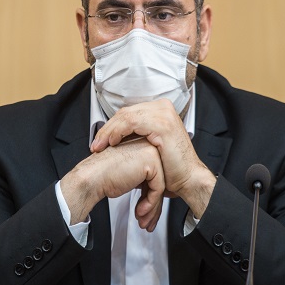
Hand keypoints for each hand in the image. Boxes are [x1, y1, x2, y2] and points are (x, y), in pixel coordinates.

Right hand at [60, 136, 166, 230]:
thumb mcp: (128, 176)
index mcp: (142, 147)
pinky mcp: (151, 161)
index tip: (145, 210)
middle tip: (146, 219)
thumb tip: (155, 196)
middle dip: (153, 205)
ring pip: (160, 186)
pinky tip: (140, 211)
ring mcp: (151, 151)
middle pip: (159, 180)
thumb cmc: (102, 176)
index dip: (150, 196)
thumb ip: (143, 179)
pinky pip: (158, 188)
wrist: (91, 178)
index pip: (155, 174)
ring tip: (143, 220)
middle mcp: (148, 146)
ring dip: (152, 207)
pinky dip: (150, 203)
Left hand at [90, 99, 215, 216]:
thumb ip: (138, 134)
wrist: (188, 178)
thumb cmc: (172, 166)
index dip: (111, 125)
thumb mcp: (151, 144)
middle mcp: (163, 107)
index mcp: (160, 110)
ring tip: (100, 145)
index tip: (100, 140)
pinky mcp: (162, 124)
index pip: (128, 112)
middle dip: (107, 128)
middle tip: (96, 143)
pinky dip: (118, 132)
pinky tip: (112, 142)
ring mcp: (163, 114)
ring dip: (109, 131)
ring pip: (125, 116)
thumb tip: (116, 133)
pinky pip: (131, 122)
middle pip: (125, 112)